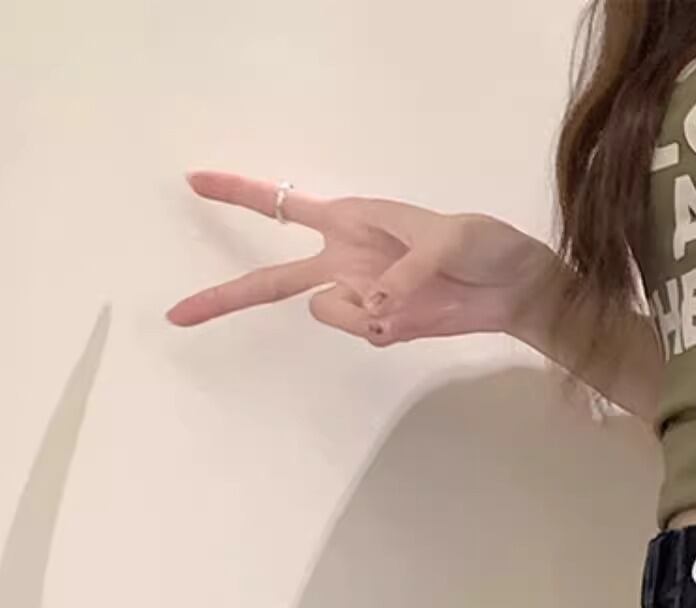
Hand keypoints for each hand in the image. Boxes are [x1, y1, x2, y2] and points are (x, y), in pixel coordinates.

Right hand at [166, 171, 531, 344]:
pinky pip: (366, 335)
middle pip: (273, 281)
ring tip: (408, 298)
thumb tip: (376, 305)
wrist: (515, 289)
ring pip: (326, 314)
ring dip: (358, 312)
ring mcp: (364, 297)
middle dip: (227, 297)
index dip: (241, 194)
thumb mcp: (451, 240)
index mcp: (352, 220)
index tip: (194, 182)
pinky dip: (387, 329)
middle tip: (179, 314)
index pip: (285, 206)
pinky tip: (417, 315)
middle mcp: (347, 259)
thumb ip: (409, 269)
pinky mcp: (385, 327)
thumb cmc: (484, 246)